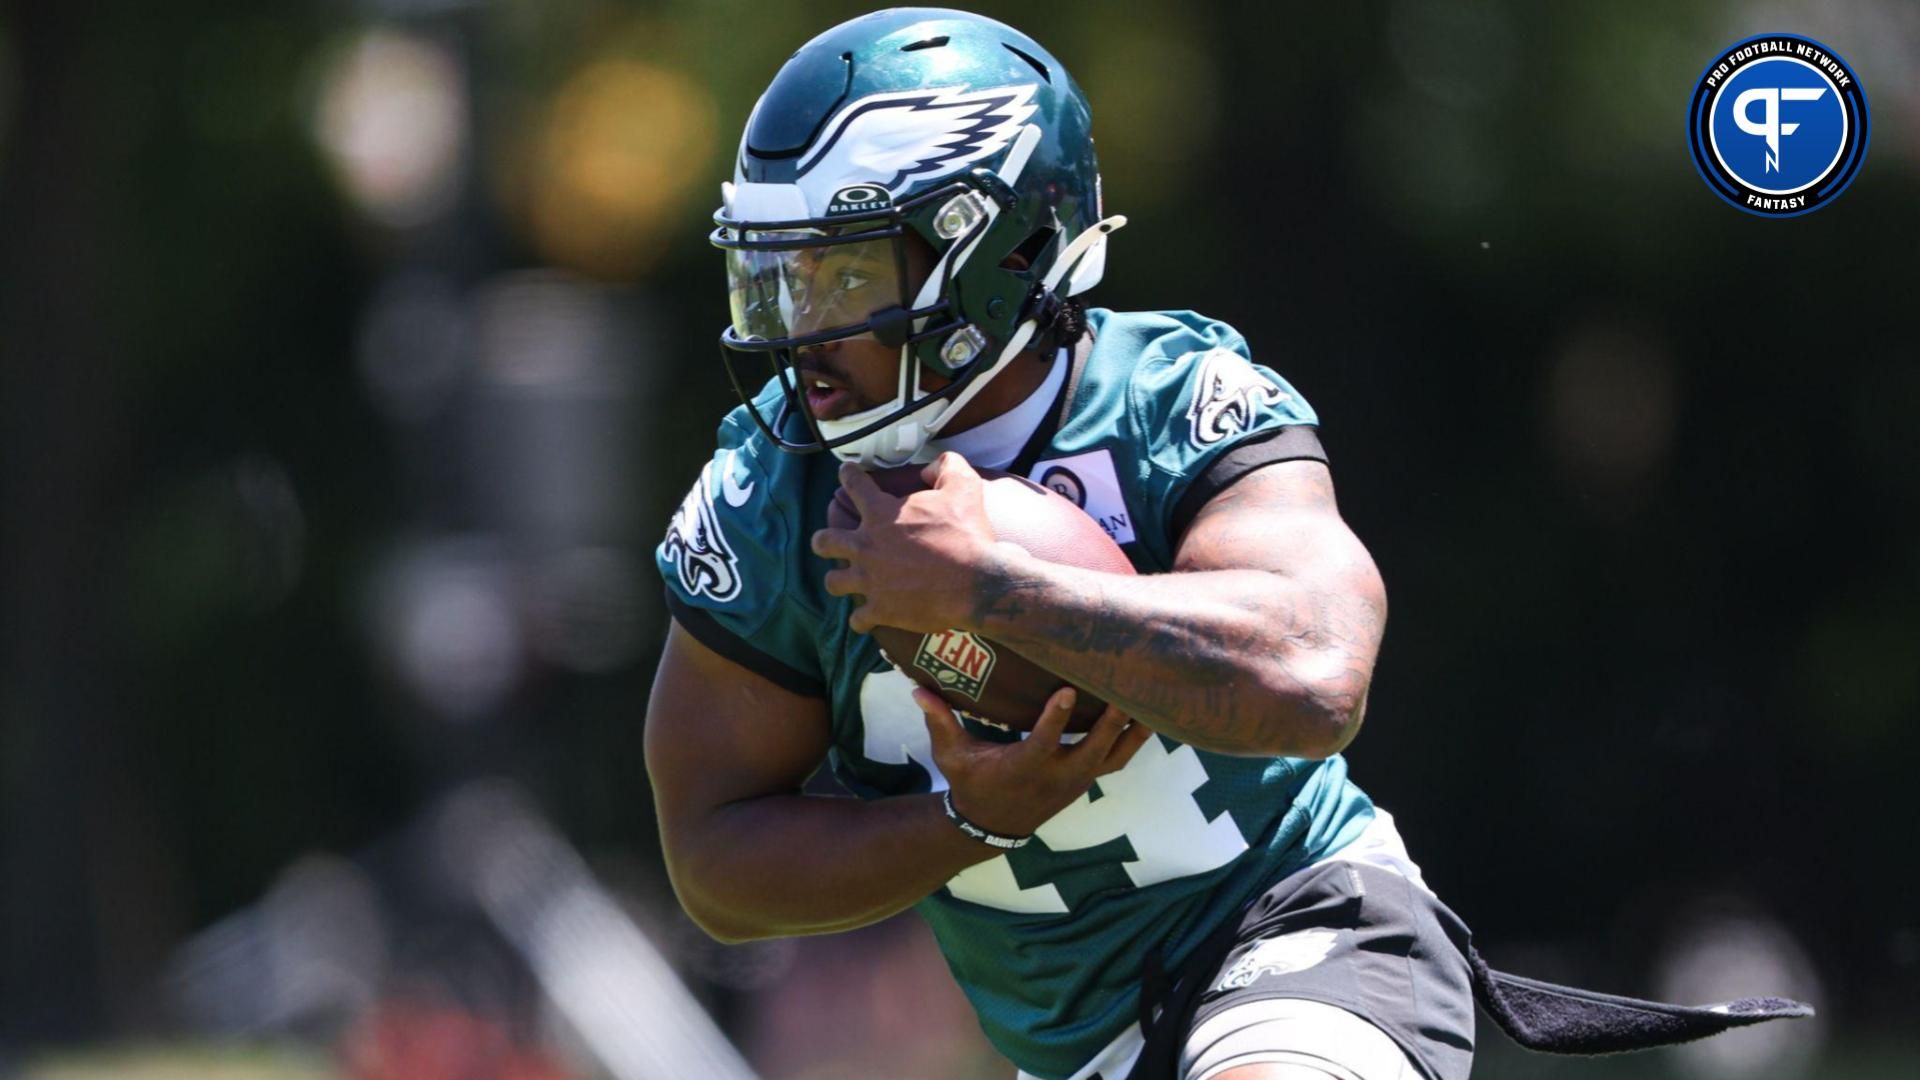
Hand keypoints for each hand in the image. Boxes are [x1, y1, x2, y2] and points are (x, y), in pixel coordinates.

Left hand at [813, 454, 1006, 634]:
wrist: (977, 583)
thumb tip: (930, 467)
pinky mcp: (880, 610)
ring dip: (839, 581)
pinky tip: (868, 618)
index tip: (846, 474)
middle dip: (824, 541)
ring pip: (834, 582)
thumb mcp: (964, 486)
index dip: (849, 476)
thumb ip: (947, 466)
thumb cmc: (968, 534)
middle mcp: (866, 546)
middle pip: (824, 541)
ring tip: (846, 582)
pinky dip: (862, 619)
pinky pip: (858, 619)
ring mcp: (870, 581)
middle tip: (830, 542)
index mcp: (881, 513)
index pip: (854, 485)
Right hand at [919, 686, 1151, 838]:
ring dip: (1133, 733)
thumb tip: (916, 689)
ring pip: (1114, 757)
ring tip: (1155, 701)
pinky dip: (1134, 741)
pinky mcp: (1086, 779)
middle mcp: (1056, 776)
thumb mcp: (952, 755)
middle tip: (1126, 689)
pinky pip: (1117, 760)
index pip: (1044, 742)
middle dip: (1110, 722)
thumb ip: (940, 721)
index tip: (1068, 690)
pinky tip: (1150, 716)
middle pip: (1092, 750)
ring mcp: (1075, 780)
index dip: (1057, 718)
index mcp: (1024, 767)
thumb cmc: (970, 782)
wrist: (992, 824)